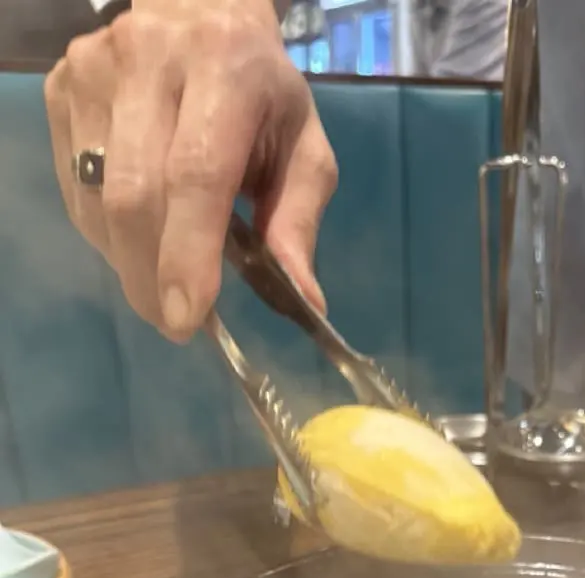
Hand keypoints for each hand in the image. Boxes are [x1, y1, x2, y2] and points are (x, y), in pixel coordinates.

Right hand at [45, 0, 336, 340]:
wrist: (196, 11)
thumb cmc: (261, 94)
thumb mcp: (302, 146)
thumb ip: (299, 221)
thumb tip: (305, 301)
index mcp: (227, 70)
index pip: (196, 174)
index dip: (188, 253)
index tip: (187, 317)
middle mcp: (152, 61)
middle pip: (136, 193)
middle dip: (152, 276)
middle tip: (175, 324)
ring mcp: (96, 71)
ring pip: (98, 196)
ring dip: (128, 262)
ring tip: (160, 287)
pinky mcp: (63, 88)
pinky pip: (76, 186)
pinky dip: (105, 233)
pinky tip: (137, 243)